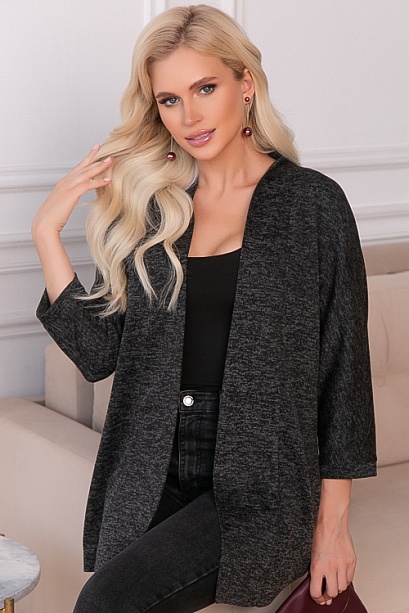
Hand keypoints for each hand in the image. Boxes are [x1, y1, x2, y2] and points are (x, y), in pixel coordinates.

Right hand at [32, 145, 112, 241]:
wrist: (44, 225)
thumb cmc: (53, 218)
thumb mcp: (62, 204)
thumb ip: (69, 197)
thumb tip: (74, 197)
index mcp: (63, 183)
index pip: (78, 167)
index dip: (88, 158)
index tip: (96, 150)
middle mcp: (65, 182)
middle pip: (83, 166)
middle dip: (96, 158)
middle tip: (108, 151)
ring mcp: (67, 187)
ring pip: (86, 173)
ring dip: (100, 166)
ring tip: (111, 161)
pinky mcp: (71, 194)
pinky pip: (87, 185)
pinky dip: (98, 181)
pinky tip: (108, 180)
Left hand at [309, 479, 355, 604]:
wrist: (331, 522)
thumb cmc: (320, 534)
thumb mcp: (312, 553)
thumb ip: (316, 569)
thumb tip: (318, 582)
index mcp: (317, 566)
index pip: (316, 592)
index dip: (317, 599)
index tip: (318, 598)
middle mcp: (330, 568)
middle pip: (332, 593)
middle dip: (329, 594)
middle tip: (327, 591)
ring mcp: (342, 565)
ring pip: (342, 588)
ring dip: (338, 587)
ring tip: (334, 581)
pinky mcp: (351, 561)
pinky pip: (350, 578)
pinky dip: (346, 579)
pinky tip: (341, 574)